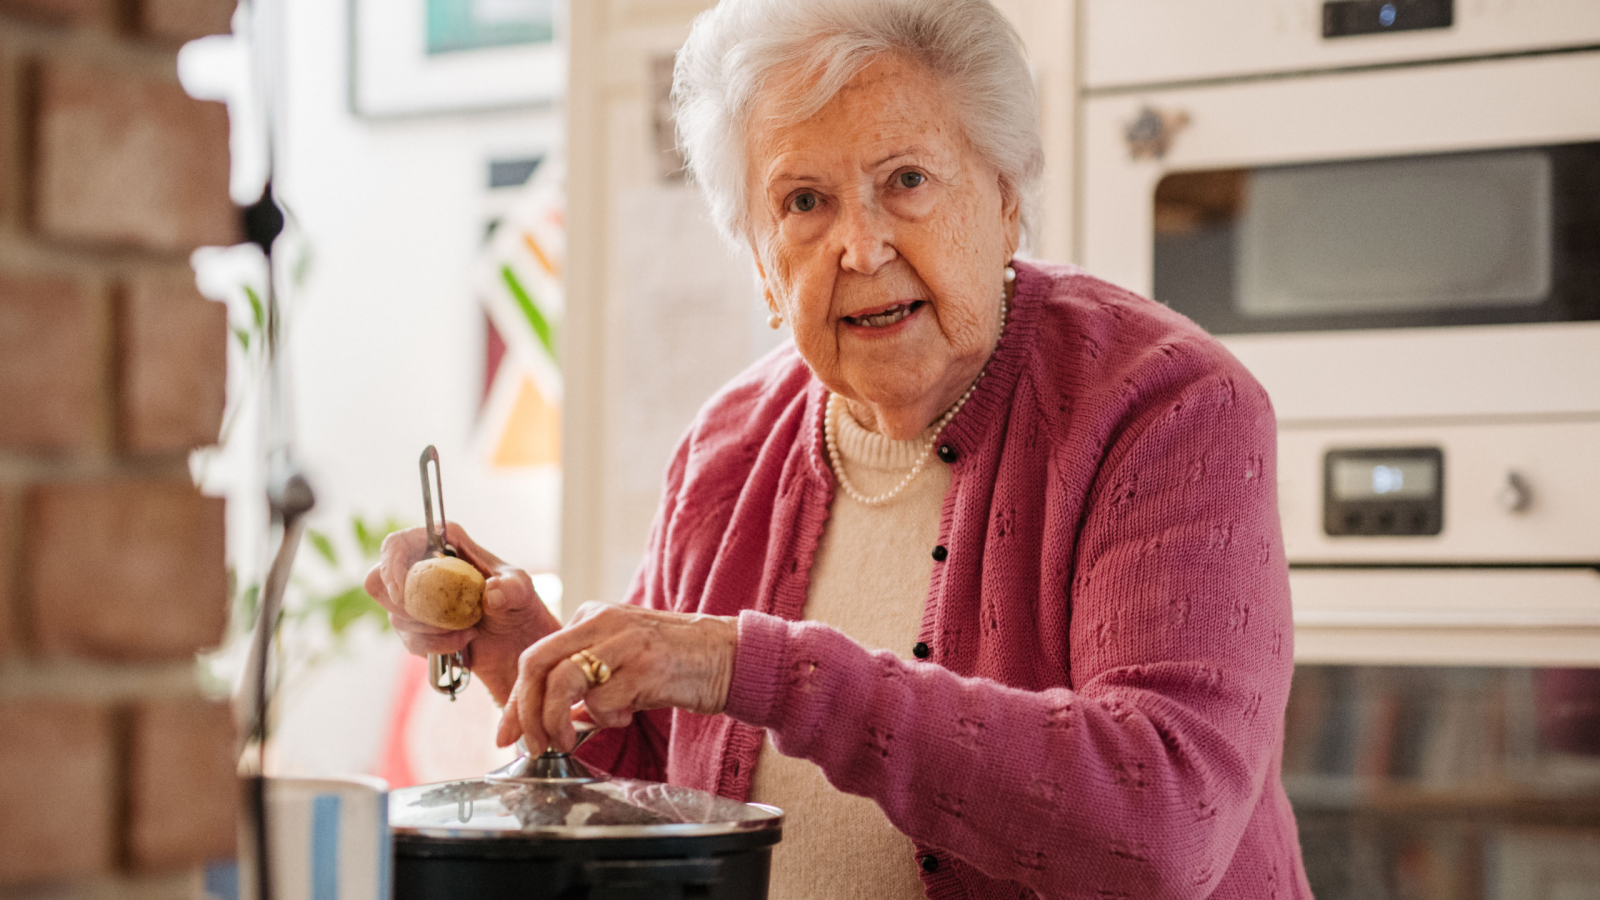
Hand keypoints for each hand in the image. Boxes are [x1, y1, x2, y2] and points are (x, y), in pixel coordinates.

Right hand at [364, 523, 559, 702]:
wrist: (518, 643)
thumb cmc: (519, 604)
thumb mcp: (522, 590)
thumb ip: (512, 588)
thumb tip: (491, 594)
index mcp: (444, 545)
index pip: (398, 543)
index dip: (390, 563)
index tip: (401, 591)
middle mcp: (423, 569)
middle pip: (378, 580)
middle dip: (402, 605)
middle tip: (432, 617)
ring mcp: (417, 600)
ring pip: (395, 615)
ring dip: (429, 630)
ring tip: (467, 632)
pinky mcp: (418, 629)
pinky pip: (409, 640)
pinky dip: (435, 646)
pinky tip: (461, 643)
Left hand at [496, 601, 737, 752]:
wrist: (727, 655)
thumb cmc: (670, 663)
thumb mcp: (619, 656)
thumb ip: (582, 675)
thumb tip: (541, 714)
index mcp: (591, 616)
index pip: (534, 656)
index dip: (515, 700)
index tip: (507, 734)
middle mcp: (604, 621)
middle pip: (537, 664)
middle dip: (525, 712)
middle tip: (532, 745)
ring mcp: (625, 642)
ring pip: (563, 682)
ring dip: (556, 722)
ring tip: (568, 740)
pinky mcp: (647, 666)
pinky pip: (603, 701)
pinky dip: (605, 719)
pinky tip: (626, 717)